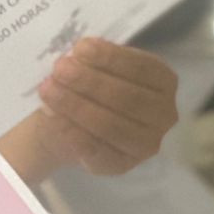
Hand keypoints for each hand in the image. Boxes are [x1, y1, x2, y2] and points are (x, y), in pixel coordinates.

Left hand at [0, 39, 177, 184]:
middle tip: (59, 69)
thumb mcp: (97, 68)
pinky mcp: (121, 165)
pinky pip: (95, 150)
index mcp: (164, 82)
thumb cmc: (92, 88)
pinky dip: (71, 132)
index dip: (110, 57)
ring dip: (76, 105)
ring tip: (48, 89)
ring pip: (111, 125)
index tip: (80, 48)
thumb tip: (76, 56)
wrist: (72, 125)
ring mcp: (146, 144)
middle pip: (126, 97)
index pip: (142, 68)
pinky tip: (52, 117)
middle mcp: (164, 115)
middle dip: (90, 82)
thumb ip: (94, 62)